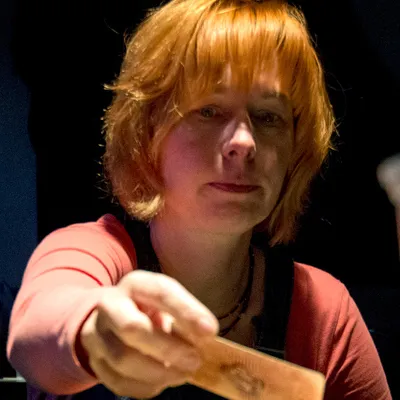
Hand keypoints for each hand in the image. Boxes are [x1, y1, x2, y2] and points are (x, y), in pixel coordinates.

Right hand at [79, 270, 218, 397]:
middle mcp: (110, 305)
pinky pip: (118, 381)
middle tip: (195, 360)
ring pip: (123, 359)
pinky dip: (146, 385)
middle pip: (132, 327)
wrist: (110, 316)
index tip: (210, 331)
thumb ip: (184, 316)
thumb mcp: (166, 302)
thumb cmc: (148, 308)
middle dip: (167, 348)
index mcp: (135, 284)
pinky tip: (164, 380)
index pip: (160, 292)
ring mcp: (96, 334)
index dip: (186, 311)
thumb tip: (205, 337)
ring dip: (159, 372)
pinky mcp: (94, 360)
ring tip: (183, 373)